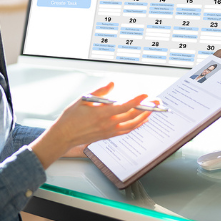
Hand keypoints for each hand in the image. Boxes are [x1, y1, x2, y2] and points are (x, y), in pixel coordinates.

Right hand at [30, 83, 152, 168]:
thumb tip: (112, 84)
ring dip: (144, 117)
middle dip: (147, 108)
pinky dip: (136, 125)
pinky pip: (127, 131)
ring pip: (132, 125)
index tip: (146, 95)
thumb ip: (100, 91)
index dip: (137, 100)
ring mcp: (109, 131)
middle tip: (156, 101)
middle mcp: (108, 124)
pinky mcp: (109, 136)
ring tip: (152, 110)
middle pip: (132, 116)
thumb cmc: (71, 117)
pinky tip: (141, 121)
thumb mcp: (83, 100)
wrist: (64, 135)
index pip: (125, 106)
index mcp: (102, 113)